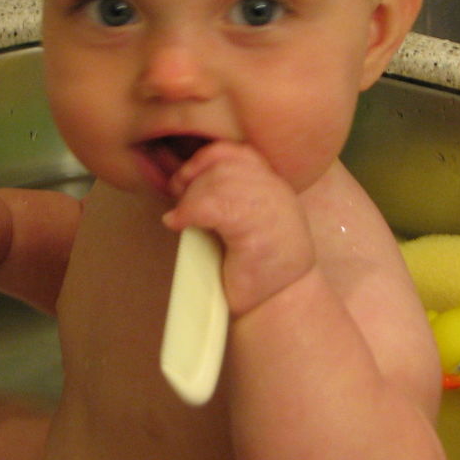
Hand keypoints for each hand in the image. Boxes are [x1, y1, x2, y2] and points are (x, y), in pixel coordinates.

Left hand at [163, 142, 314, 316]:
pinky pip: (214, 206)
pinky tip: (179, 224)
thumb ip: (229, 197)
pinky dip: (188, 212)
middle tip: (179, 202)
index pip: (235, 151)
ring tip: (182, 218)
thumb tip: (183, 179)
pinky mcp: (257, 234)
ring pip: (217, 180)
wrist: (280, 307)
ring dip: (190, 198)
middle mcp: (276, 193)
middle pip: (223, 161)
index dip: (203, 161)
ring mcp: (270, 211)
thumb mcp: (248, 223)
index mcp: (274, 186)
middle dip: (191, 177)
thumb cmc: (258, 271)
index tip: (185, 182)